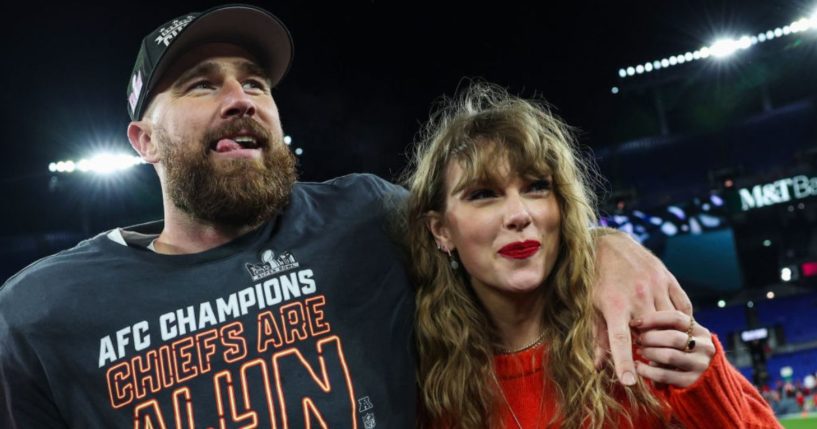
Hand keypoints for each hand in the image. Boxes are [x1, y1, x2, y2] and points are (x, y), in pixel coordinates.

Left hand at [591, 230, 691, 385]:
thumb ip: (598, 337)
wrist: (608, 243)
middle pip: (652, 334)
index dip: (624, 363)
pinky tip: (675, 326)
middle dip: (650, 349)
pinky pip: (683, 307)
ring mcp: (656, 286)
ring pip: (671, 322)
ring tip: (661, 341)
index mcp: (614, 305)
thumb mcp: (590, 306)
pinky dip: (681, 320)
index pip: (620, 341)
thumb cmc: (595, 278)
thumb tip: (598, 367)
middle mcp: (638, 296)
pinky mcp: (668, 278)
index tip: (629, 383)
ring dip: (667, 336)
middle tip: (646, 353)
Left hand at [632, 311, 714, 387]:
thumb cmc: (682, 351)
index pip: (676, 318)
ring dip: (649, 352)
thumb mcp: (682, 336)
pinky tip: (638, 367)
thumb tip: (638, 322)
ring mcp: (700, 365)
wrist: (702, 379)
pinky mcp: (691, 382)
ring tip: (639, 351)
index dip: (653, 319)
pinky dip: (647, 370)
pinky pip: (664, 375)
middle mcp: (704, 347)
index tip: (635, 322)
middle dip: (650, 337)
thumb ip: (666, 327)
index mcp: (700, 331)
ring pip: (669, 356)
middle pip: (673, 337)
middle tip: (638, 340)